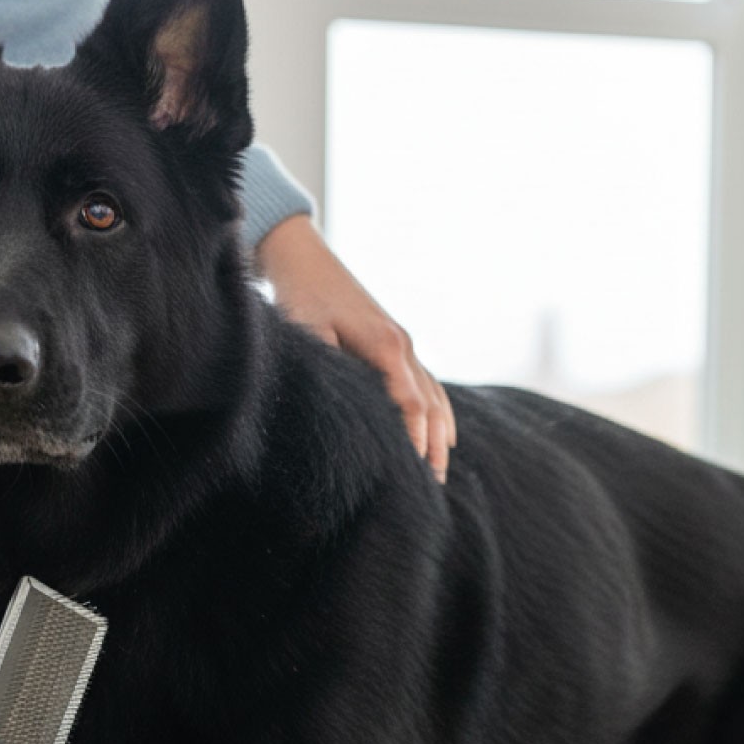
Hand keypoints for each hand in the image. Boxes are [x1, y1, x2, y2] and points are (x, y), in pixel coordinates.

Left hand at [255, 214, 455, 481]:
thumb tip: (340, 406)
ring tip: (440, 470)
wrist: (303, 257)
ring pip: (434, 395)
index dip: (415, 441)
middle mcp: (403, 345)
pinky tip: (443, 435)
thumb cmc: (300, 295)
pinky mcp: (397, 342)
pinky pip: (428, 383)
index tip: (416, 476)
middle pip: (430, 406)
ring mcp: (404, 343)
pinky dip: (439, 412)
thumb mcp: (309, 331)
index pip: (411, 405)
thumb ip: (330, 366)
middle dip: (433, 447)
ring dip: (440, 434)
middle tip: (434, 486)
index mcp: (385, 346)